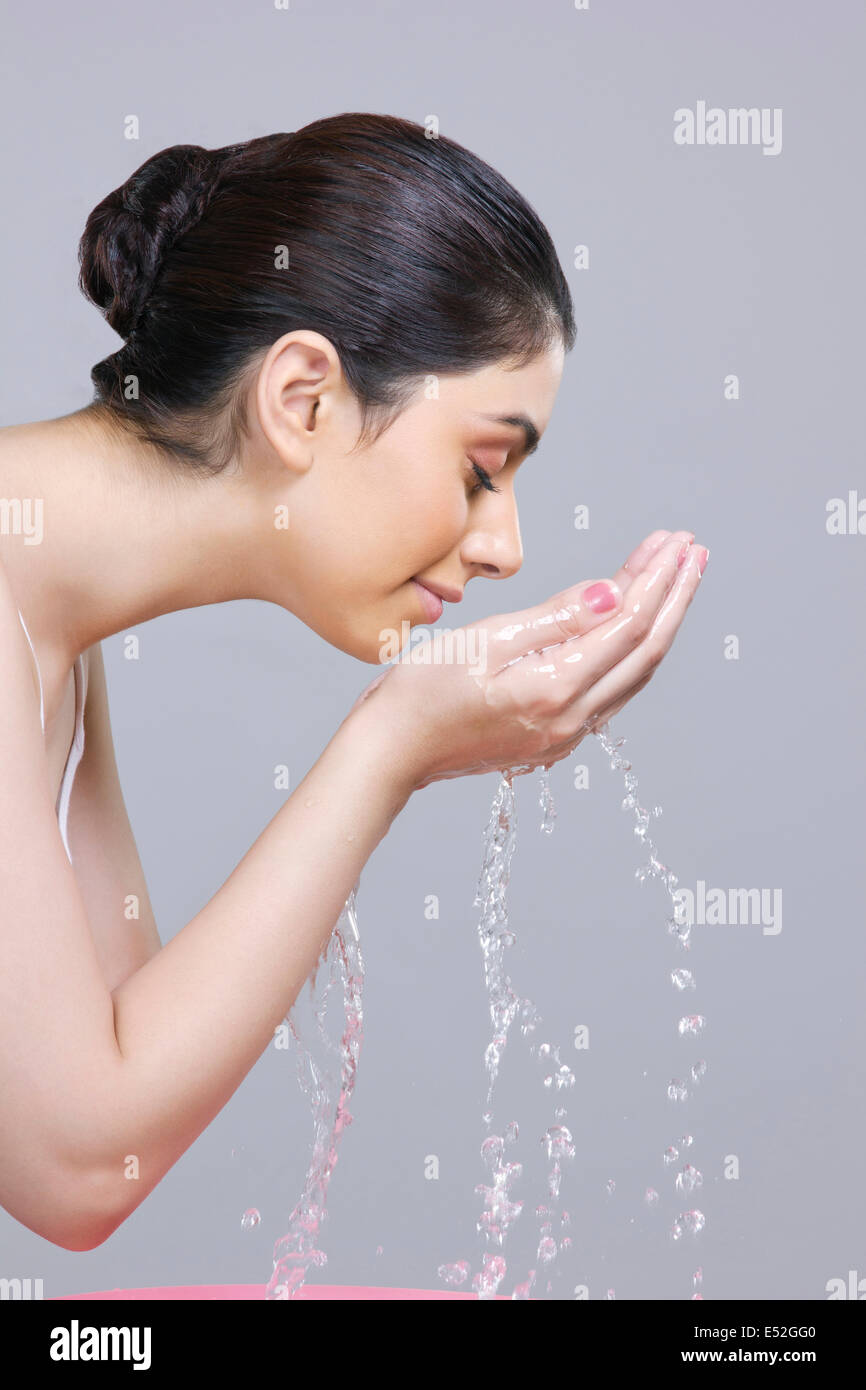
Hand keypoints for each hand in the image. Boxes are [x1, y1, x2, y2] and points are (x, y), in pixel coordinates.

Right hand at [349, 529, 706, 791]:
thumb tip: (612, 594)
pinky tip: (633, 626)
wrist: (389, 752)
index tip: (675, 541)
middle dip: (675, 596)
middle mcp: (571, 720)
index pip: (629, 625)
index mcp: (554, 690)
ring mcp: (564, 735)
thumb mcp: (484, 641)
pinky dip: (630, 651)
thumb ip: (554, 619)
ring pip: (632, 674)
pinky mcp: (552, 738)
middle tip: (694, 550)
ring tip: (676, 578)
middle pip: (645, 651)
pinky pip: (609, 690)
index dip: (658, 578)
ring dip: (660, 623)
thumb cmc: (420, 692)